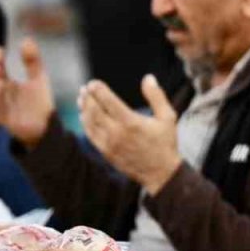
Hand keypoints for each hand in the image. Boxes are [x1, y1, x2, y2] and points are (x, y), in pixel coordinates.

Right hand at [0, 38, 55, 146]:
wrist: (47, 126)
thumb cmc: (39, 103)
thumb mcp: (38, 78)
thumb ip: (32, 61)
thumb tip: (26, 39)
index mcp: (6, 84)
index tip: (0, 49)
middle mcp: (0, 94)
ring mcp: (1, 106)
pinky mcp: (5, 119)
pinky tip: (2, 85)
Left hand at [79, 75, 180, 193]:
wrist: (161, 173)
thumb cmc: (165, 144)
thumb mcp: (167, 118)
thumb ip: (156, 96)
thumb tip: (148, 77)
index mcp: (131, 122)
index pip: (107, 100)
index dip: (98, 89)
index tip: (94, 82)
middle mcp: (117, 132)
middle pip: (94, 110)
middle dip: (88, 97)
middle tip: (85, 89)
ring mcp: (109, 144)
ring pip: (89, 122)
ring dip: (84, 108)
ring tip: (82, 99)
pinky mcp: (106, 152)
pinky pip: (90, 135)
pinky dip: (85, 123)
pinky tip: (84, 116)